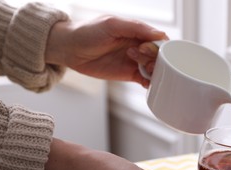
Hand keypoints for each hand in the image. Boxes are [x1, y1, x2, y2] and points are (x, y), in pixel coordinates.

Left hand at [45, 15, 167, 86]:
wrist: (70, 49)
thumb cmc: (88, 32)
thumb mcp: (112, 24)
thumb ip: (136, 28)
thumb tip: (160, 35)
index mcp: (137, 32)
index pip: (158, 40)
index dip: (159, 47)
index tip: (148, 50)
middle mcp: (138, 46)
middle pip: (159, 55)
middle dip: (156, 60)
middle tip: (144, 62)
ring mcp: (134, 61)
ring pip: (154, 68)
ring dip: (154, 72)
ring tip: (143, 70)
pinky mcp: (129, 74)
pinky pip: (145, 80)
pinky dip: (150, 83)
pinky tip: (148, 83)